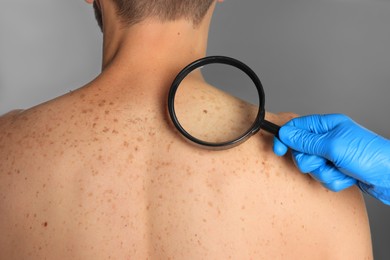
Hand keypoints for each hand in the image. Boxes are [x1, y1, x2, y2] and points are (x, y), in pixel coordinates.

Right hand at [273, 114, 389, 204]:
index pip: (296, 127)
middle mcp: (328, 138)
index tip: (278, 149)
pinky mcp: (338, 168)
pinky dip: (333, 180)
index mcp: (327, 125)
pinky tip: (347, 177)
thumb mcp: (333, 146)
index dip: (285, 138)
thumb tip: (285, 134)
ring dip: (324, 173)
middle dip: (310, 161)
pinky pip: (323, 177)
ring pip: (312, 166)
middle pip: (301, 150)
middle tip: (322, 162)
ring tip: (340, 171)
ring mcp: (333, 154)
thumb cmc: (369, 156)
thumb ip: (306, 141)